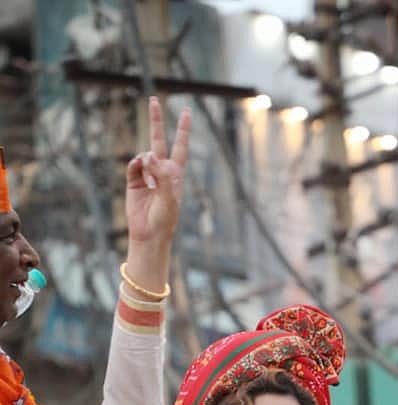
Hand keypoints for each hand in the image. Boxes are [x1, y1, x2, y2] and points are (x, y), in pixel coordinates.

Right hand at [125, 97, 191, 246]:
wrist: (149, 234)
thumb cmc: (165, 219)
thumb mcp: (169, 198)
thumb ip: (162, 176)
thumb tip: (150, 154)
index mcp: (175, 174)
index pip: (180, 146)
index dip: (183, 129)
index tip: (186, 111)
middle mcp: (161, 171)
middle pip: (158, 140)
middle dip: (156, 121)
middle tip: (153, 100)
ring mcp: (146, 175)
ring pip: (144, 155)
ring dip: (147, 162)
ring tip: (151, 183)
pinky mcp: (133, 181)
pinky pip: (133, 166)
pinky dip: (135, 166)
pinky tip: (140, 172)